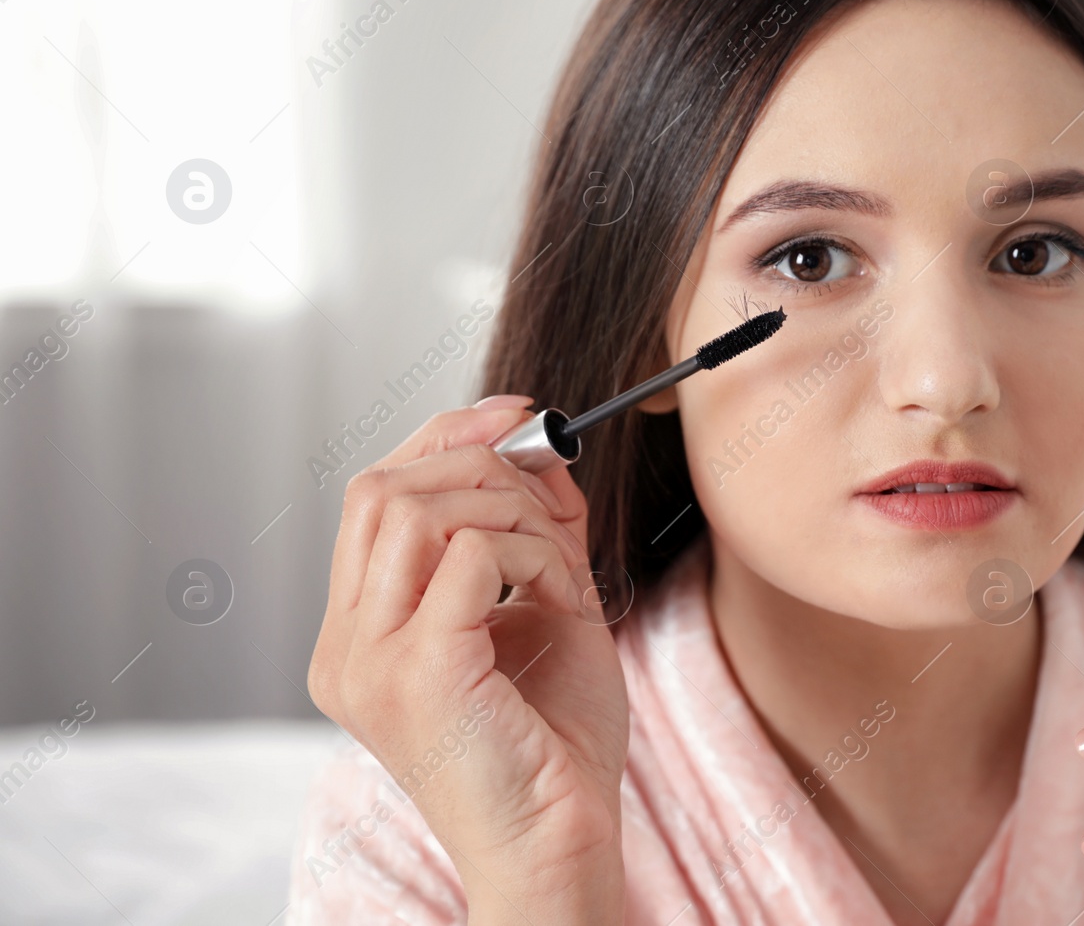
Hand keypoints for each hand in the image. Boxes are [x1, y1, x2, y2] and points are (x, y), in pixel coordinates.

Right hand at [307, 395, 627, 923]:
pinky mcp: (417, 674)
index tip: (517, 416)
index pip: (373, 498)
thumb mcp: (545, 610)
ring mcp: (369, 663)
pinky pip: (472, 553)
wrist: (562, 843)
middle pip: (378, 488)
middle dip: (478, 460)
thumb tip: (540, 447)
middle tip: (549, 481)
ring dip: (510, 507)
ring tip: (559, 562)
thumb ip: (533, 530)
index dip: (443, 440)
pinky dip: (532, 551)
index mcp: (360, 636)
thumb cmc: (554, 746)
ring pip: (413, 507)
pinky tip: (561, 595)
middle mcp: (344, 649)